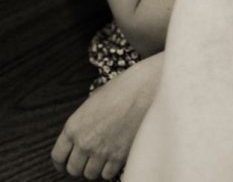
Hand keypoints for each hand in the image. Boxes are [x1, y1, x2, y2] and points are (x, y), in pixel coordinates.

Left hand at [51, 55, 159, 178]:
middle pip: (73, 169)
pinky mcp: (119, 157)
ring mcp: (101, 151)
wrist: (145, 89)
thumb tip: (81, 134)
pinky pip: (107, 175)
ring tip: (102, 158)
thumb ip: (83, 122)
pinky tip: (113, 159)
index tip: (64, 164)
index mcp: (74, 126)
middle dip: (79, 166)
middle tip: (86, 161)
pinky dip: (109, 170)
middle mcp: (84, 141)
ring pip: (90, 175)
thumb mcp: (93, 101)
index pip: (57, 156)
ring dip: (94, 169)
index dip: (60, 163)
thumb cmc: (122, 89)